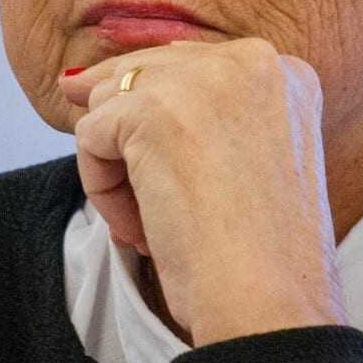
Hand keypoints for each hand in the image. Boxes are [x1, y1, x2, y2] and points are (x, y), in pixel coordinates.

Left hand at [59, 39, 346, 344]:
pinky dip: (102, 190)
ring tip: (157, 221)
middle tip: (168, 205)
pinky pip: (90, 136)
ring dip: (120, 170)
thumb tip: (78, 79)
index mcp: (283, 71)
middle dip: (139, 146)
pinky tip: (142, 228)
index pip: (189, 69)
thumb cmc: (260, 252)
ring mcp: (202, 79)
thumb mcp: (247, 156)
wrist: (270, 302)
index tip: (191, 184)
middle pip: (146, 79)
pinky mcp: (152, 110)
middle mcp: (251, 60)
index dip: (168, 129)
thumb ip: (190, 107)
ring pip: (113, 103)